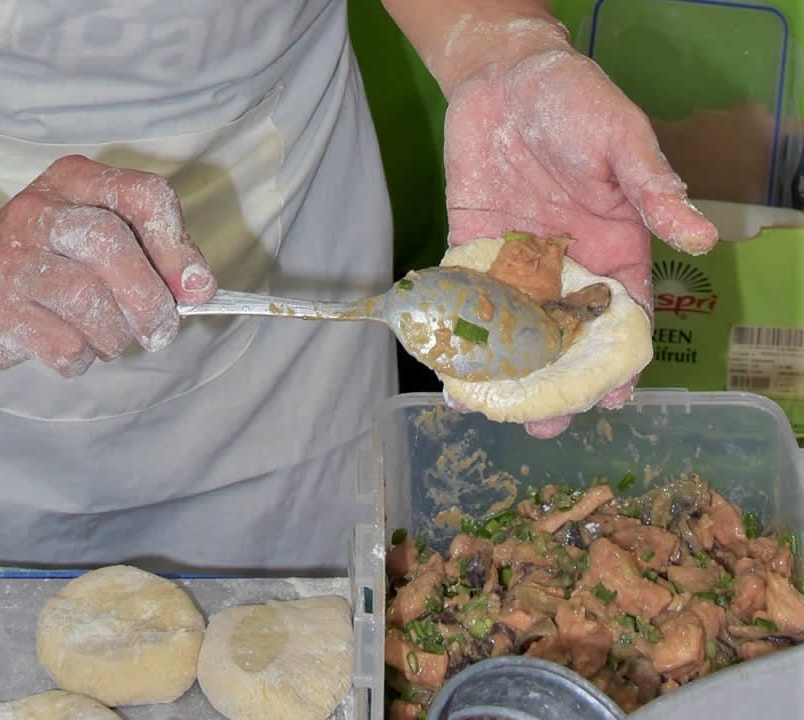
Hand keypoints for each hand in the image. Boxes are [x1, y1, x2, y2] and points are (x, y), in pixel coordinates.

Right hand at [0, 155, 215, 376]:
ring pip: (89, 302)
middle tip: (160, 330)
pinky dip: (83, 357)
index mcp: (72, 181)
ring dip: (116, 334)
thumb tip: (199, 289)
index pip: (142, 196)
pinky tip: (72, 348)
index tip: (196, 287)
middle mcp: (36, 212)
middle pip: (112, 245)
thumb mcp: (88, 227)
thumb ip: (147, 248)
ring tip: (111, 339)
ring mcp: (10, 261)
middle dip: (150, 299)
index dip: (178, 246)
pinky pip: (64, 345)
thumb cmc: (40, 254)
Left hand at [442, 47, 717, 437]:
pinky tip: (446, 370)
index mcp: (615, 247)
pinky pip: (465, 300)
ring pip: (514, 331)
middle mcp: (566, 265)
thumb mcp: (623, 141)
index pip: (623, 317)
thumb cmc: (576, 101)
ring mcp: (517, 262)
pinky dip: (457, 334)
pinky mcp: (471, 249)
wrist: (505, 76)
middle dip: (557, 385)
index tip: (613, 400)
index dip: (619, 361)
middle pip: (565, 339)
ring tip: (488, 412)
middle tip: (543, 427)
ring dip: (503, 373)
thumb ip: (653, 189)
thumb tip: (701, 237)